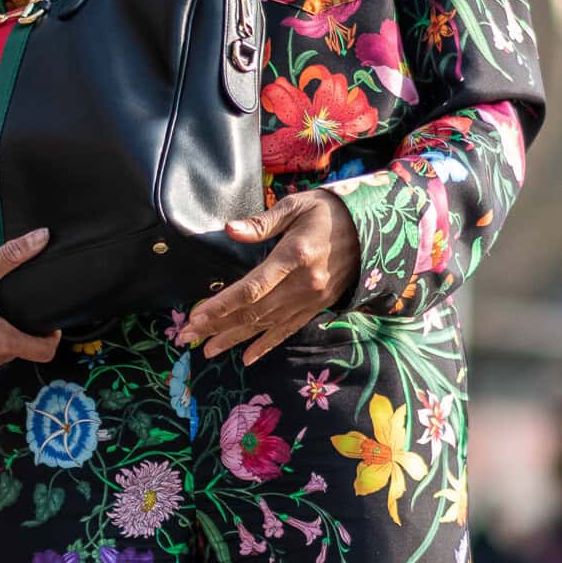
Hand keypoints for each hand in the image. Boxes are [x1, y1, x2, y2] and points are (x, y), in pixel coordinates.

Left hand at [177, 191, 360, 364]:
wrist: (374, 229)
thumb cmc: (330, 211)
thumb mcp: (297, 206)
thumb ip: (262, 223)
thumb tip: (229, 230)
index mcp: (295, 257)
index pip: (251, 288)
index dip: (221, 305)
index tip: (196, 316)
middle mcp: (303, 284)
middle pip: (253, 312)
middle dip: (217, 326)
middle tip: (187, 337)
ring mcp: (311, 299)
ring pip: (266, 325)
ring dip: (234, 339)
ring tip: (207, 350)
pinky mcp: (317, 307)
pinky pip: (287, 330)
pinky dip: (265, 345)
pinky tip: (246, 357)